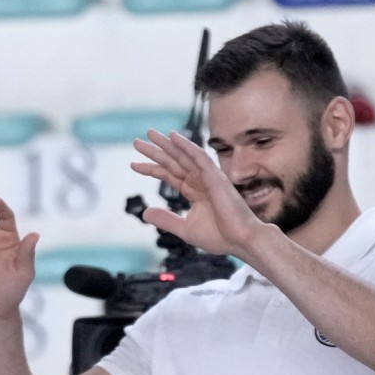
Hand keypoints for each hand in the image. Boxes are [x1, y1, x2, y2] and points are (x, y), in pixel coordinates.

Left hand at [130, 129, 270, 260]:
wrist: (241, 241)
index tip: (133, 164)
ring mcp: (209, 177)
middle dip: (155, 151)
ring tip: (150, 133)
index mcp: (194, 191)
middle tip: (137, 141)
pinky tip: (174, 137)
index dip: (152, 169)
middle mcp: (200, 181)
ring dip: (168, 144)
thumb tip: (144, 213)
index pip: (169, 175)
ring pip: (184, 156)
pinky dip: (187, 146)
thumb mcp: (185, 229)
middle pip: (174, 162)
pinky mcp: (216, 177)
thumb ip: (166, 219)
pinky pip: (200, 158)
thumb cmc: (220, 236)